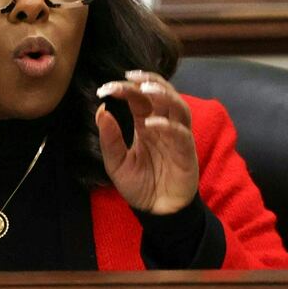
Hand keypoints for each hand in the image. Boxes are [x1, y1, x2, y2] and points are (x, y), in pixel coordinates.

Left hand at [96, 70, 197, 214]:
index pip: (138, 98)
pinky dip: (167, 125)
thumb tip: (101, 110)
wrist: (157, 211)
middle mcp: (162, 125)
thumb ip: (109, 139)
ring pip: (178, 105)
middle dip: (147, 80)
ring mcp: (177, 136)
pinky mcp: (187, 151)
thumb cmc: (139, 186)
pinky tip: (151, 123)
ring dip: (163, 93)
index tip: (105, 88)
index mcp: (144, 124)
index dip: (125, 88)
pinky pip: (181, 133)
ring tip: (146, 88)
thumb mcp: (116, 164)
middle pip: (161, 93)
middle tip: (130, 76)